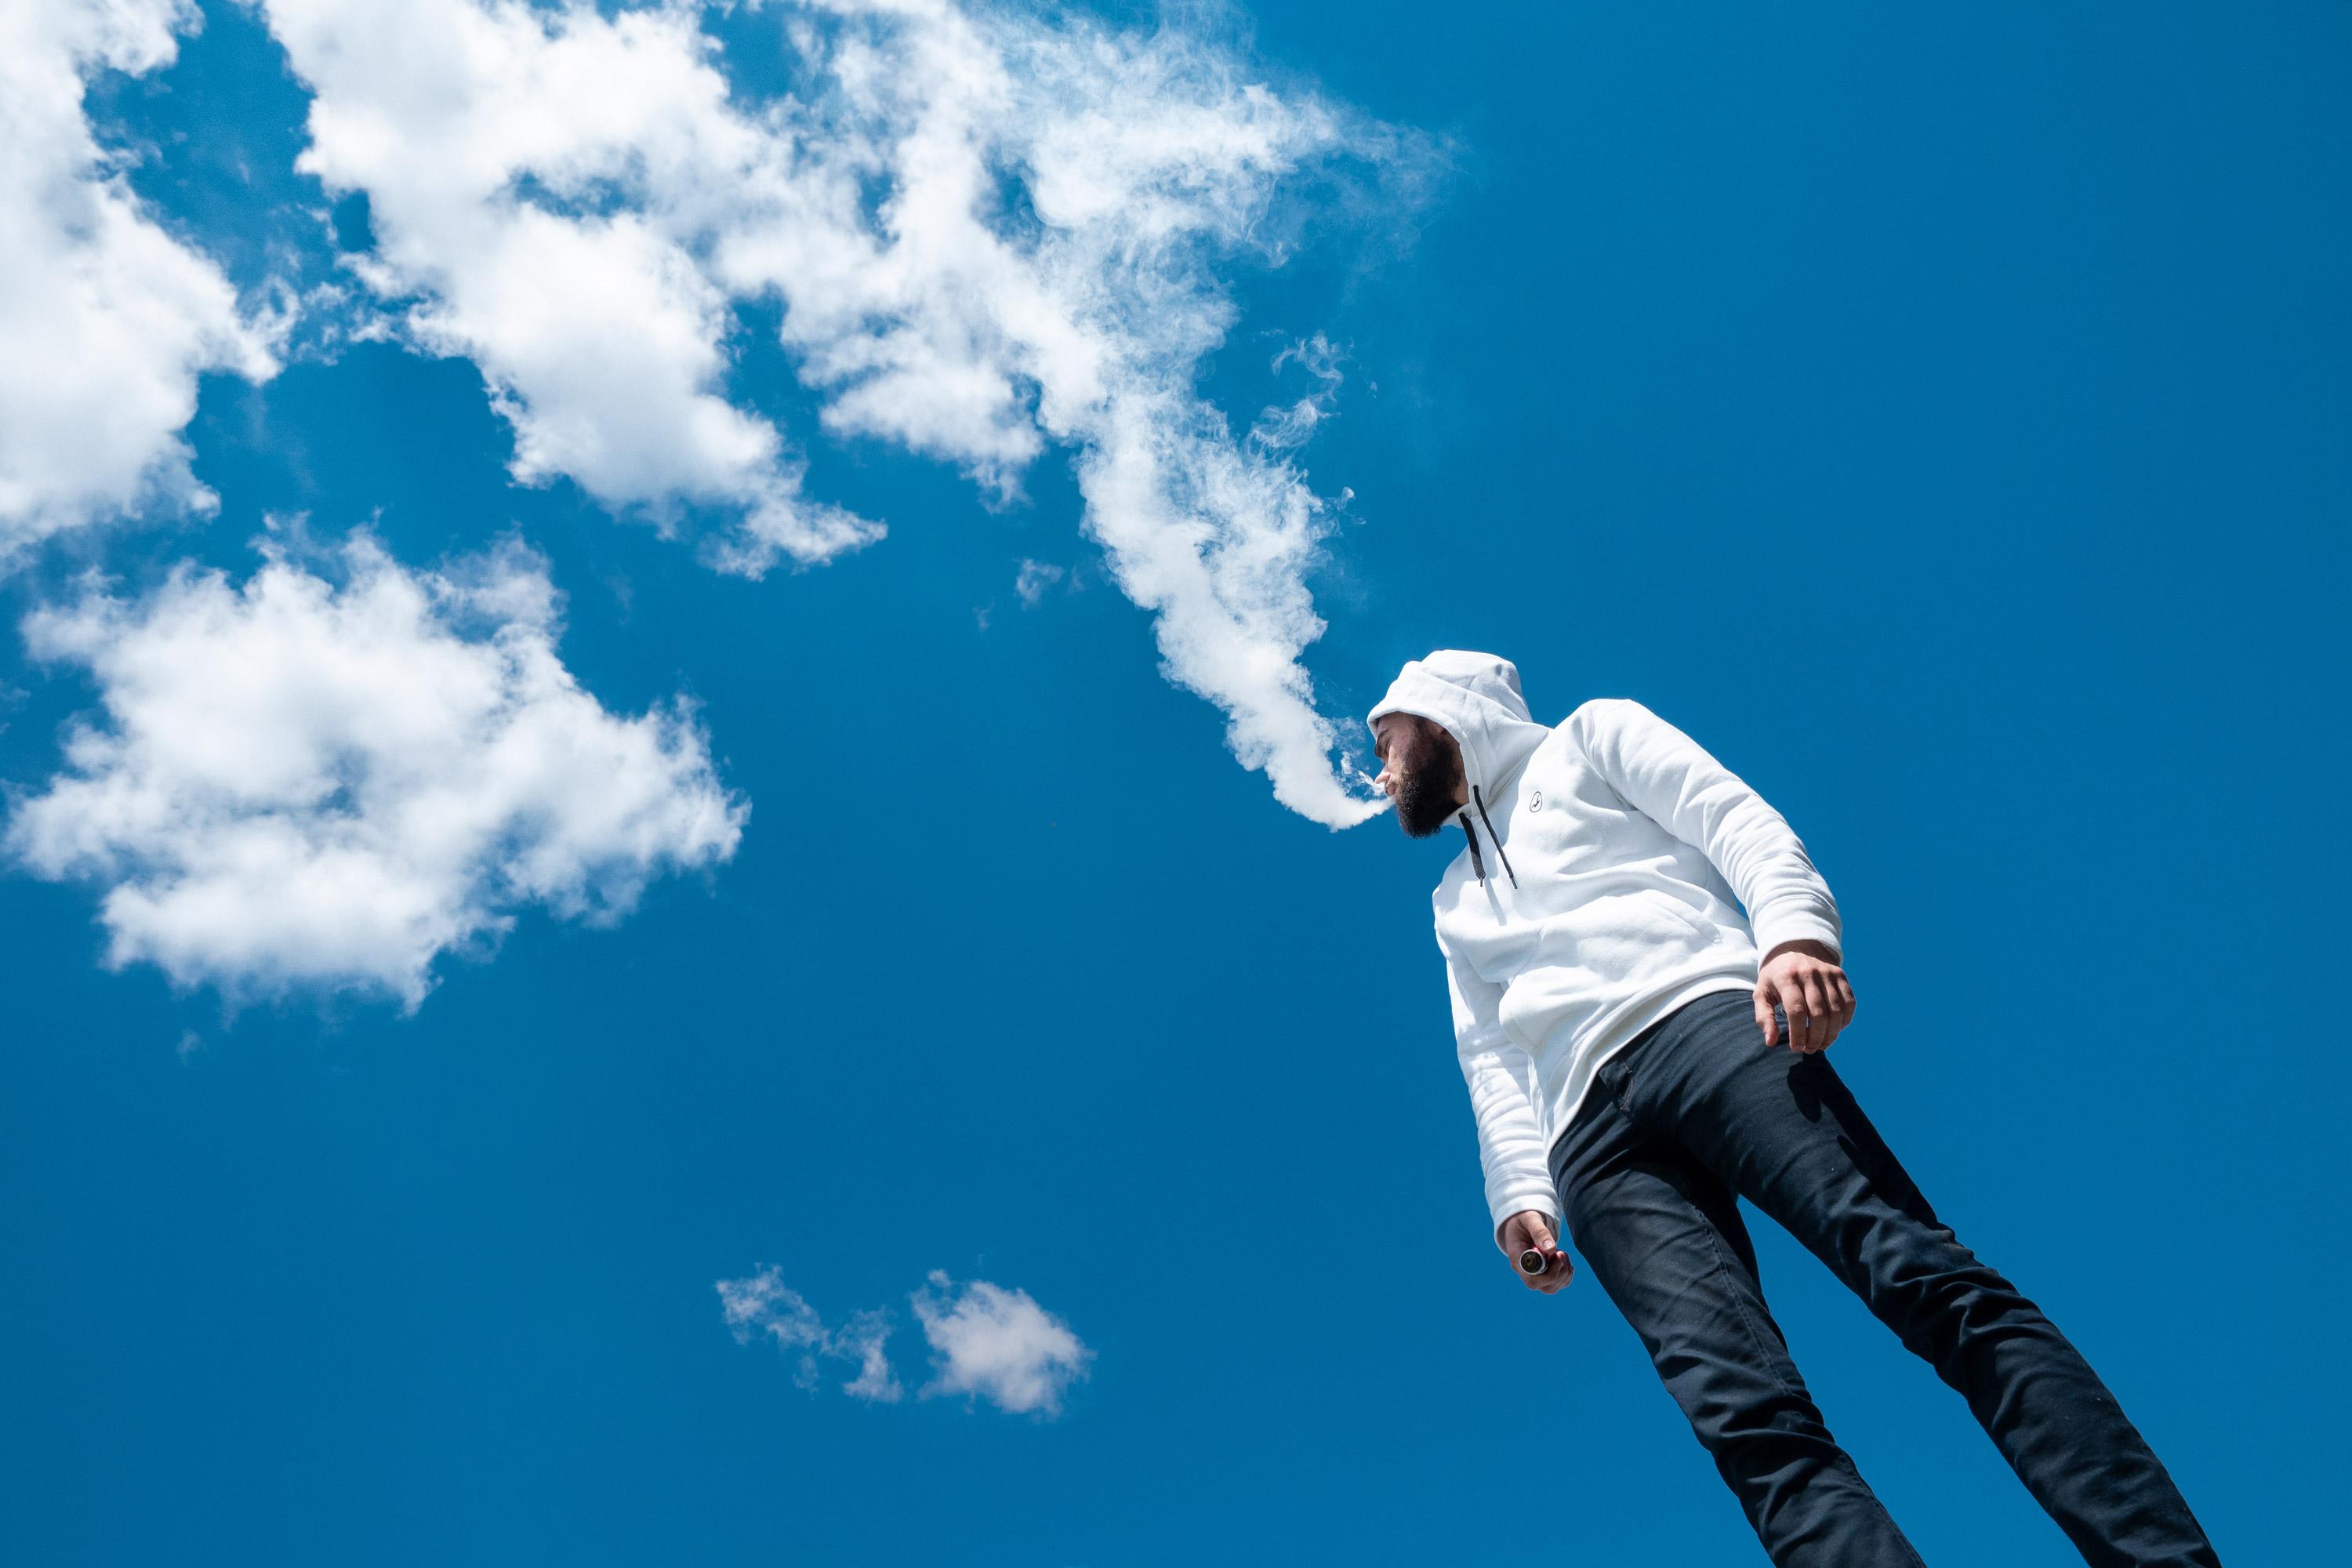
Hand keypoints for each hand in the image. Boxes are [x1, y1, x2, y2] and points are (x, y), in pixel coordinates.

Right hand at [1498, 1210, 1572, 1293]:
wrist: (1520, 1221)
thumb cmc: (1523, 1218)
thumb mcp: (1530, 1219)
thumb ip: (1539, 1232)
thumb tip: (1551, 1249)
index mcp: (1518, 1259)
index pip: (1532, 1280)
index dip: (1549, 1274)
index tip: (1556, 1254)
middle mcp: (1525, 1271)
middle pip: (1545, 1287)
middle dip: (1559, 1273)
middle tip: (1561, 1253)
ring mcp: (1534, 1274)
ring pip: (1552, 1288)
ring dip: (1564, 1273)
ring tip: (1562, 1253)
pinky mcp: (1542, 1272)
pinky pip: (1557, 1283)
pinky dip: (1566, 1273)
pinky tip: (1563, 1258)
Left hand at [1755, 939, 1854, 1053]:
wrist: (1795, 948)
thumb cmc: (1776, 977)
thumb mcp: (1761, 992)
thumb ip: (1764, 1017)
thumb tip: (1770, 1042)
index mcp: (1787, 977)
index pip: (1796, 1010)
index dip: (1798, 1033)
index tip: (1796, 1047)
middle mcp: (1809, 973)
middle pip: (1818, 1013)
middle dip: (1815, 1037)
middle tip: (1809, 1049)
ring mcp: (1827, 973)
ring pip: (1836, 1011)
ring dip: (1831, 1034)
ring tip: (1821, 1045)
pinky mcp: (1840, 975)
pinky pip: (1849, 1003)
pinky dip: (1844, 1021)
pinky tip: (1834, 1030)